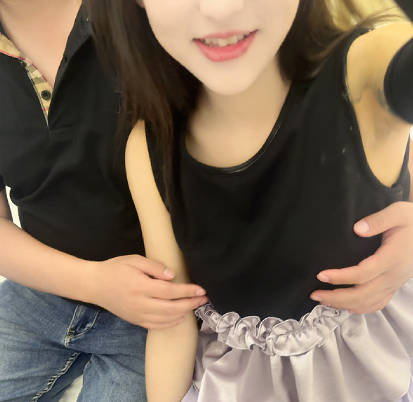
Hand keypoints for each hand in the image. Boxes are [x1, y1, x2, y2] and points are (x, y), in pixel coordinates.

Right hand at [87, 254, 207, 327]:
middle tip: (203, 299)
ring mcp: (137, 315)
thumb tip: (172, 276)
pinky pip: (156, 326)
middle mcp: (140, 303)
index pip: (170, 291)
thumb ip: (154, 267)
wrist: (94, 285)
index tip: (201, 290)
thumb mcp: (134, 260)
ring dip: (183, 314)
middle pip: (171, 308)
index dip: (188, 291)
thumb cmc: (115, 268)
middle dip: (190, 304)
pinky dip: (170, 323)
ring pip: (165, 320)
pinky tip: (179, 317)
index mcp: (141, 286)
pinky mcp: (135, 321)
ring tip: (195, 306)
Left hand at [310, 201, 412, 313]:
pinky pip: (378, 303)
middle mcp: (393, 275)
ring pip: (368, 302)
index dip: (341, 277)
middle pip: (363, 295)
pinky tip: (346, 307)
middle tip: (314, 294)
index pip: (363, 273)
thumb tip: (357, 229)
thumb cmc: (412, 221)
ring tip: (322, 300)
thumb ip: (378, 220)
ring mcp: (394, 283)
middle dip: (336, 297)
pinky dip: (361, 308)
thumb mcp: (398, 213)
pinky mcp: (394, 285)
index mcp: (392, 258)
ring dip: (344, 304)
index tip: (321, 275)